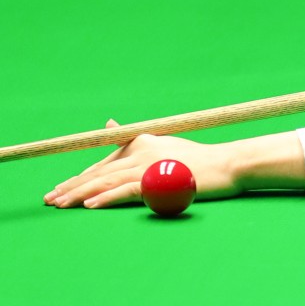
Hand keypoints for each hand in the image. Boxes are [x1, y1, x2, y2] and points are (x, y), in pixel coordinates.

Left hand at [43, 119, 241, 208]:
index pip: (105, 162)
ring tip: (60, 204)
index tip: (62, 189)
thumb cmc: (200, 160)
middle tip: (50, 199)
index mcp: (142, 142)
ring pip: (106, 181)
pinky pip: (125, 190)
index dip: (81, 177)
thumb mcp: (165, 145)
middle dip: (72, 186)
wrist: (227, 164)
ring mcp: (149, 165)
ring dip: (80, 194)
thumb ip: (136, 140)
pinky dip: (106, 198)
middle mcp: (141, 151)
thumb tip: (110, 125)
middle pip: (100, 171)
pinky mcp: (158, 180)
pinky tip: (89, 206)